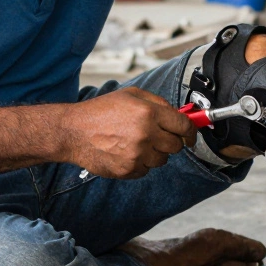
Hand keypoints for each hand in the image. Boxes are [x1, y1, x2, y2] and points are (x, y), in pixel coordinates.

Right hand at [60, 87, 195, 178]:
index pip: (184, 126)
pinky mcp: (128, 170)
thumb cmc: (101, 111)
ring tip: (135, 142)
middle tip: (156, 136)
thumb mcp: (131, 95)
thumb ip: (158, 103)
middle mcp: (146, 134)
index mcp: (149, 113)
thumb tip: (180, 114)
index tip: (190, 135)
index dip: (191, 131)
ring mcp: (137, 154)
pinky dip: (140, 163)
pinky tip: (125, 152)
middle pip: (176, 146)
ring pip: (162, 160)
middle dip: (170, 141)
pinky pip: (146, 170)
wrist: (73, 132)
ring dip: (154, 153)